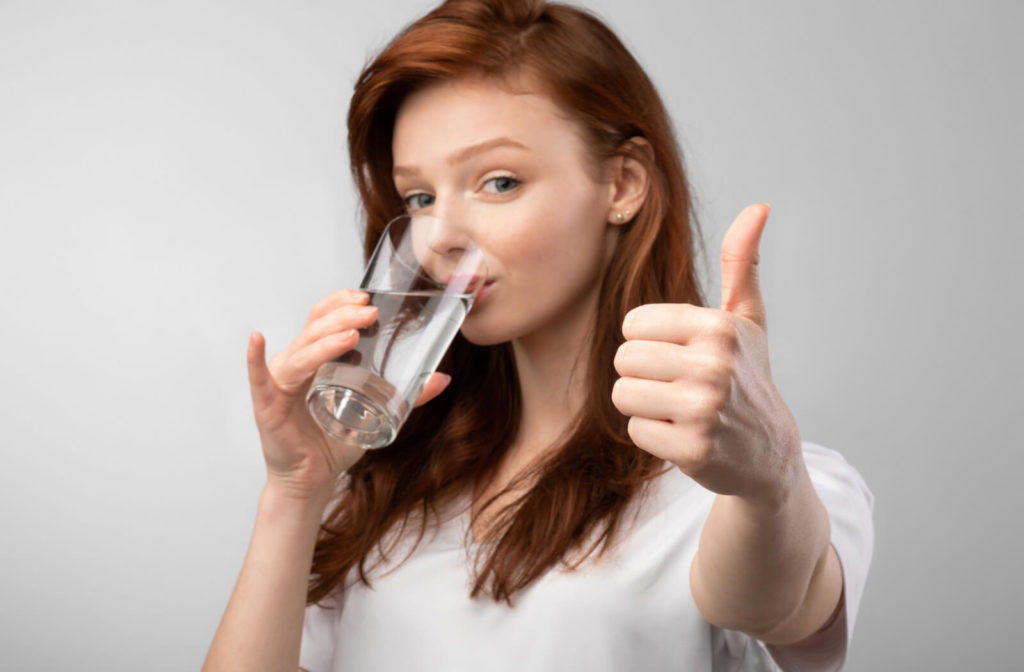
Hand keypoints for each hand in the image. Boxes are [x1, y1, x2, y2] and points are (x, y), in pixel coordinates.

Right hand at [247, 289, 451, 500]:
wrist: (312, 480)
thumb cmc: (335, 442)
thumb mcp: (376, 413)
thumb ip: (406, 396)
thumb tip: (442, 379)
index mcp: (316, 360)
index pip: (322, 318)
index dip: (340, 303)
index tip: (365, 297)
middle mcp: (295, 364)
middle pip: (314, 330)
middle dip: (342, 317)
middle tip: (369, 312)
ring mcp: (280, 383)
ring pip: (300, 352)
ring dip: (324, 340)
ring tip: (352, 335)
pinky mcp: (268, 406)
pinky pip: (259, 379)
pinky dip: (255, 360)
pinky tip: (258, 341)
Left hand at [611, 204, 800, 501]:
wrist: (768, 453)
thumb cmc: (748, 377)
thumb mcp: (748, 319)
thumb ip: (742, 263)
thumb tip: (758, 207)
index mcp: (718, 326)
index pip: (632, 324)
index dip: (649, 341)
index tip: (680, 354)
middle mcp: (714, 365)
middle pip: (623, 358)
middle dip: (643, 374)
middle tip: (679, 386)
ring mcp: (704, 409)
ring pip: (622, 394)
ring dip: (644, 405)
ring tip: (678, 409)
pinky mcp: (693, 449)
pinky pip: (635, 431)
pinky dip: (653, 436)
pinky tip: (683, 435)